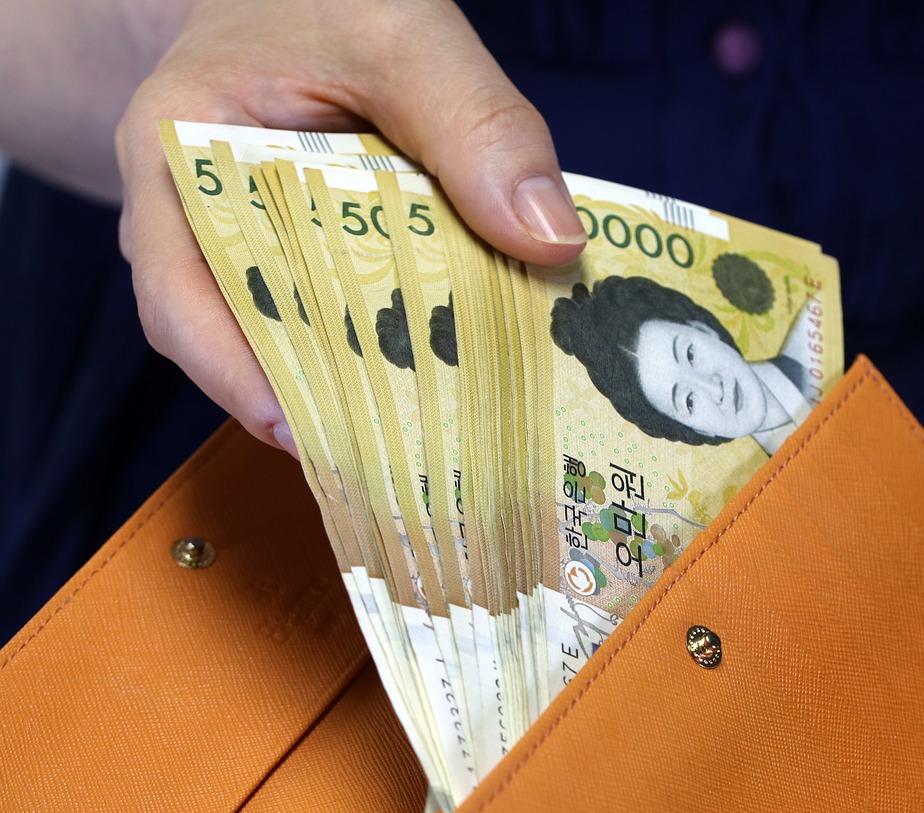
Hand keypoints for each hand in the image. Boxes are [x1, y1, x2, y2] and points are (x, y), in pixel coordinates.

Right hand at [114, 0, 585, 452]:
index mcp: (176, 161)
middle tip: (411, 461)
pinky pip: (345, 310)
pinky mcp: (313, 252)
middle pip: (247, 340)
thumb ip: (471, 121)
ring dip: (371, 381)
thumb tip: (550, 239)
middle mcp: (197, 220)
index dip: (239, 378)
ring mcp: (254, 242)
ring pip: (301, 336)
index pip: (181, 299)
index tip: (311, 431)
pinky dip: (400, 339)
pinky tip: (461, 365)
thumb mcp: (399, 32)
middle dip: (327, 401)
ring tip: (448, 436)